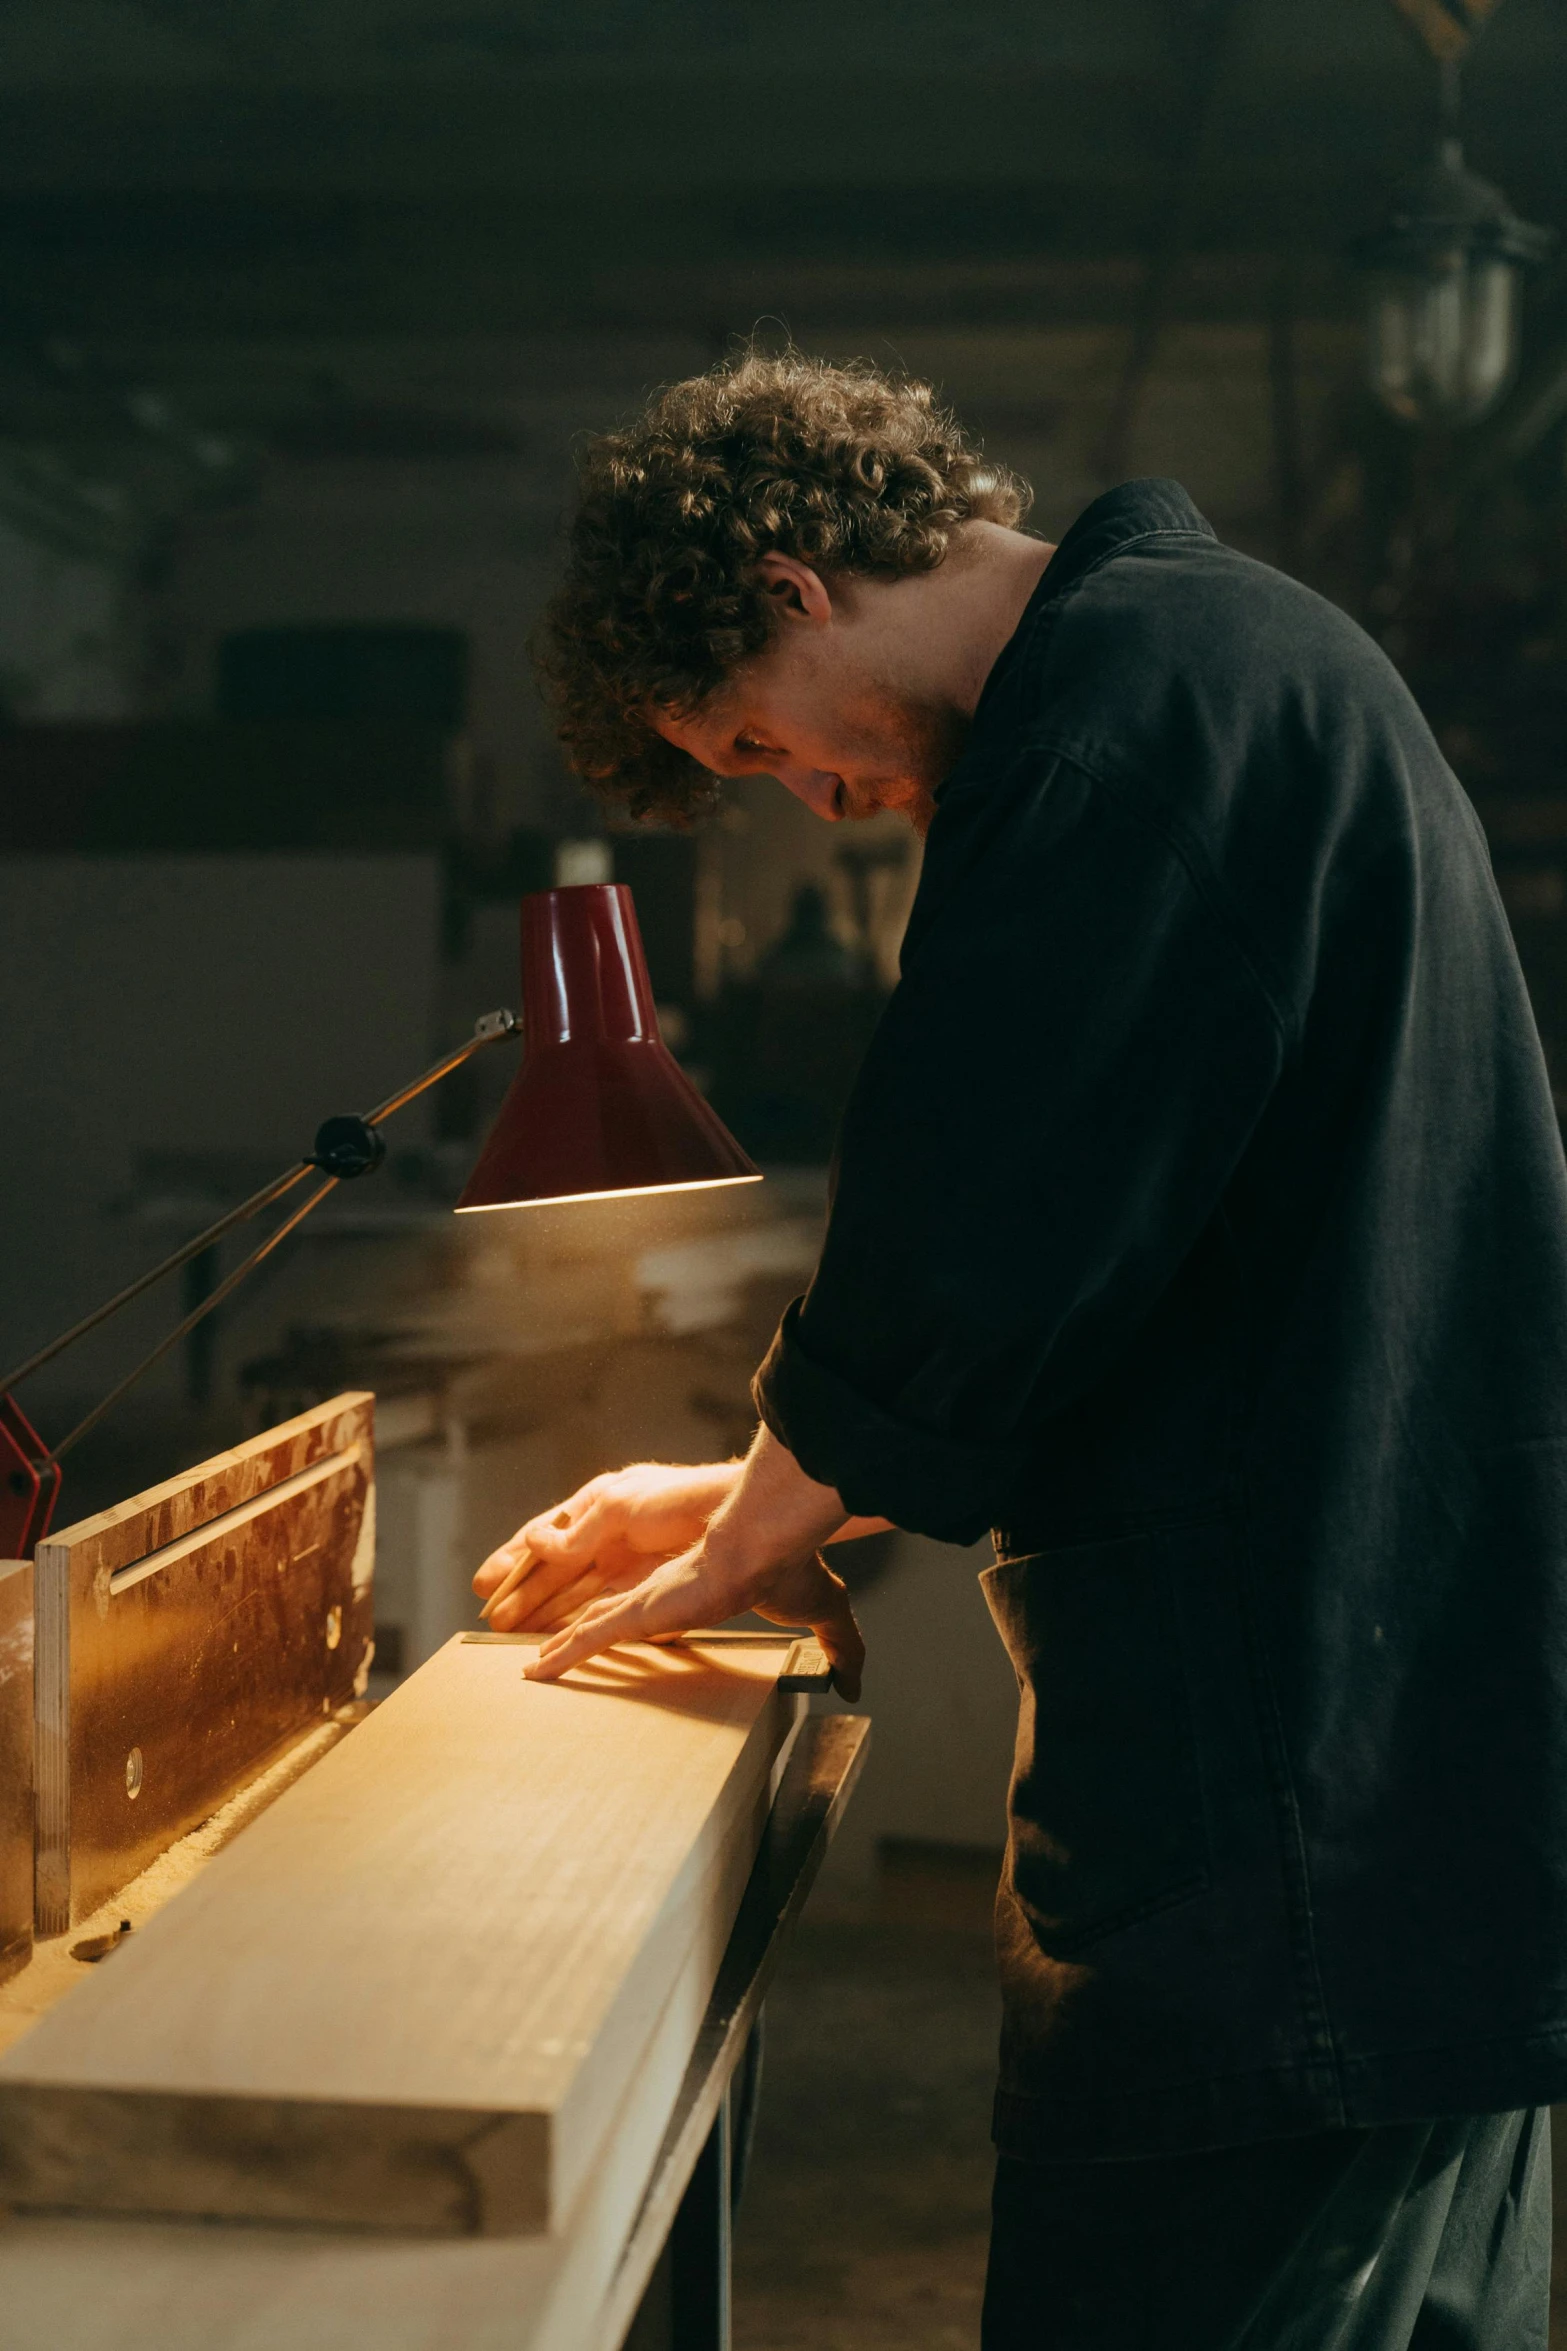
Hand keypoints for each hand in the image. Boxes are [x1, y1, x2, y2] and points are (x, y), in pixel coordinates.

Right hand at [472, 1460, 742, 1634]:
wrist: (740, 1523)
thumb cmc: (683, 1501)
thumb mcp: (619, 1507)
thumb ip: (576, 1531)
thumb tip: (535, 1546)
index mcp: (600, 1507)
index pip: (546, 1535)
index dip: (514, 1560)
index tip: (484, 1584)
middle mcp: (610, 1539)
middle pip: (556, 1574)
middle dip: (524, 1596)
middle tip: (492, 1622)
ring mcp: (627, 1569)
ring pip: (573, 1597)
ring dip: (543, 1616)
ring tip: (514, 1637)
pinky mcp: (644, 1597)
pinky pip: (598, 1616)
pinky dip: (573, 1629)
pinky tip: (557, 1643)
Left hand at [524, 1428, 865, 1699]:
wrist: (769, 1544)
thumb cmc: (790, 1569)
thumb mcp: (821, 1615)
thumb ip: (840, 1650)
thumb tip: (858, 1684)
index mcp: (696, 1590)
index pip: (652, 1606)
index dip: (629, 1621)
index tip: (612, 1634)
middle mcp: (661, 1593)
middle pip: (607, 1615)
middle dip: (575, 1635)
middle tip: (546, 1654)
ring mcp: (645, 1602)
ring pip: (588, 1630)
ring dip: (557, 1650)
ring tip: (527, 1670)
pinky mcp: (636, 1612)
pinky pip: (588, 1640)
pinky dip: (560, 1658)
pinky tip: (534, 1675)